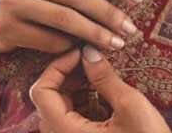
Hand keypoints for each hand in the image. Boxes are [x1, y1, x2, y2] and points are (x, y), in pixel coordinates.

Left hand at [30, 45, 171, 132]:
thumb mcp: (130, 106)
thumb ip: (105, 78)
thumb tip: (88, 51)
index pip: (41, 93)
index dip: (57, 67)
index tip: (81, 53)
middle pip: (46, 100)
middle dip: (66, 75)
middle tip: (90, 60)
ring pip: (56, 110)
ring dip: (72, 87)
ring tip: (96, 74)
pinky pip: (68, 120)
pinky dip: (79, 101)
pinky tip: (99, 93)